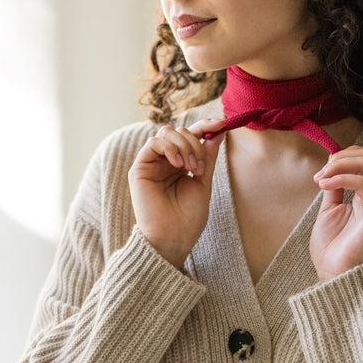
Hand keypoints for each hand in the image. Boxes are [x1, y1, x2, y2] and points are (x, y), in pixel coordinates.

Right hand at [128, 117, 227, 268]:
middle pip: (180, 132)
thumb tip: (218, 132)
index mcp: (181, 164)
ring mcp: (152, 163)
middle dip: (195, 143)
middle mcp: (166, 161)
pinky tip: (178, 164)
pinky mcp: (140, 168)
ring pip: (167, 133)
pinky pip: (153, 143)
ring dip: (184, 146)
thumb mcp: (203, 182)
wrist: (173, 238)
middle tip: (199, 167)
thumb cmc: (188, 218)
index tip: (222, 123)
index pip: (191, 137)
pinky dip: (169, 148)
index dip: (205, 126)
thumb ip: (207, 157)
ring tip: (190, 168)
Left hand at [310, 147, 362, 280]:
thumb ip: (334, 187)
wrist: (334, 273)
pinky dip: (341, 177)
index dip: (344, 156)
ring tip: (321, 178)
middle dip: (342, 156)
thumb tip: (331, 166)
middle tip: (321, 173)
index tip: (321, 171)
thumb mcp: (329, 209)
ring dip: (340, 164)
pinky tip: (325, 184)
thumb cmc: (332, 248)